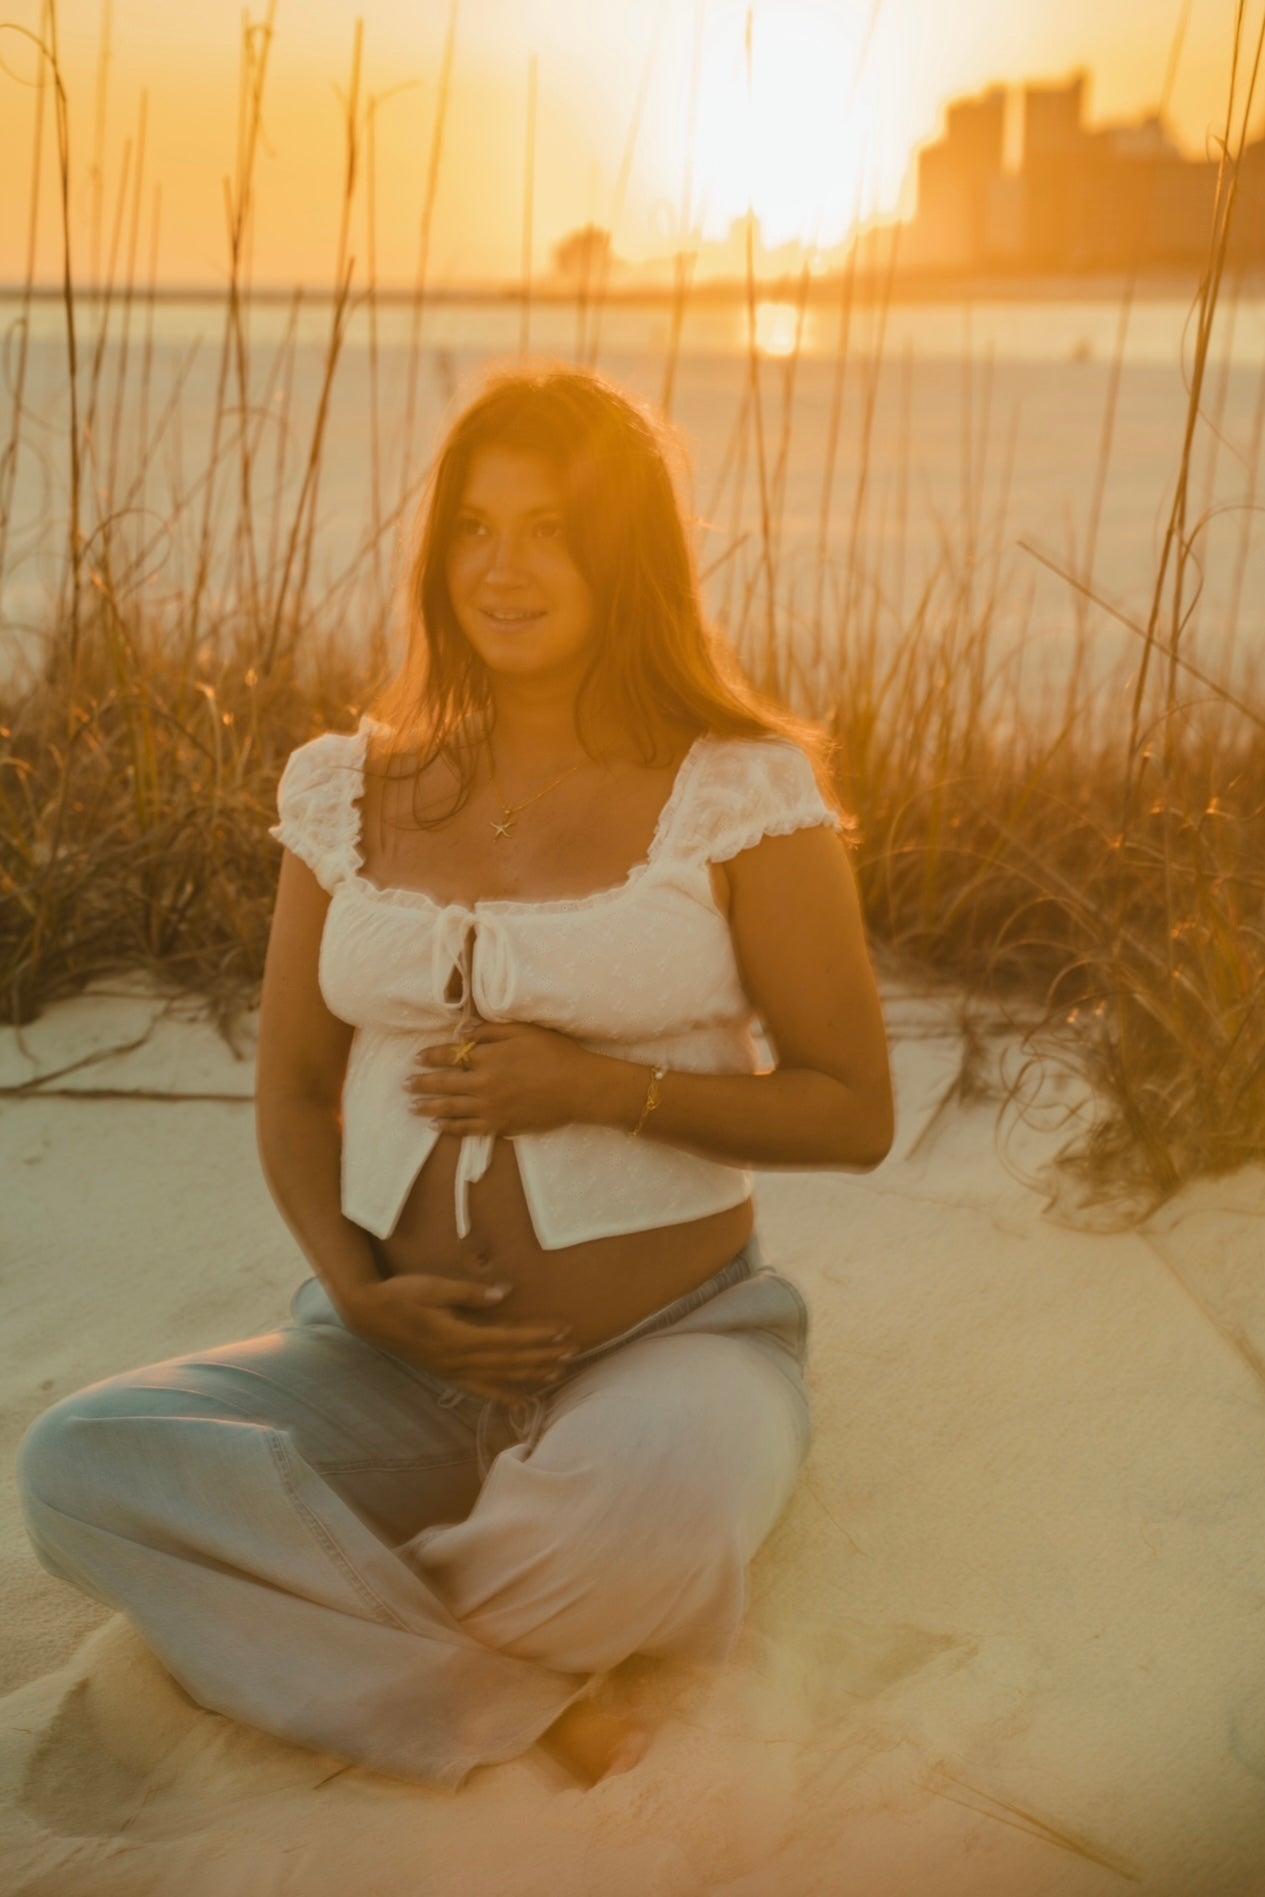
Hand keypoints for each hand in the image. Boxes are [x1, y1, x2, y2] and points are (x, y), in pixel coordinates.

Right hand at [341, 1274, 576, 1403]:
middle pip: (510, 1361)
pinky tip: (520, 1401)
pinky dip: (502, 1395)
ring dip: (530, 1375)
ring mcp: (452, 1370)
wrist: (368, 1315)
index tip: (563, 1330)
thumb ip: (469, 1293)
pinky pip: (479, 1389)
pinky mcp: (446, 1373)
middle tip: (573, 1351)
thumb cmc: (400, 1295)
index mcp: (458, 1337)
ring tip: (559, 1372)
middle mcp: (458, 1360)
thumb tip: (505, 1292)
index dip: (538, 1336)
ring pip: (499, 1378)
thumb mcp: (433, 1287)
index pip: (508, 1339)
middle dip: (543, 1356)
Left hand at [406, 1021, 595, 1137]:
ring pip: (450, 1108)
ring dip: (428, 1107)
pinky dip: (449, 1128)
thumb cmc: (555, 1053)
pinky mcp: (500, 1125)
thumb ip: (490, 1031)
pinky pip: (468, 1128)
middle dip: (422, 1083)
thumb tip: (461, 1031)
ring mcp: (490, 1107)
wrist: (578, 1088)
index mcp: (489, 1057)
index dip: (431, 1056)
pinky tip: (436, 1126)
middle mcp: (484, 1083)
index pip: (450, 1056)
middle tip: (405, 1084)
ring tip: (412, 1107)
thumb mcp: (524, 1031)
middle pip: (444, 1083)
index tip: (417, 1058)